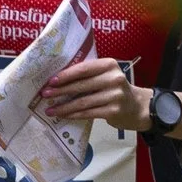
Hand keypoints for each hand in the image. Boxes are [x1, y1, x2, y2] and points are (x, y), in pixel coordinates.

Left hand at [36, 57, 150, 130]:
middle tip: (45, 95)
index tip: (50, 81)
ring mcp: (115, 95)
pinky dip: (74, 114)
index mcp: (109, 65)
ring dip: (64, 107)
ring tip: (50, 110)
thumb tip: (58, 80)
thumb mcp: (105, 75)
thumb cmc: (114, 89)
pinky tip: (64, 116)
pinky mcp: (114, 111)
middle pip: (81, 85)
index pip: (84, 68)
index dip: (66, 75)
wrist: (136, 107)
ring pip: (83, 102)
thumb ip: (88, 74)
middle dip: (60, 91)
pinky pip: (88, 113)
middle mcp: (114, 78)